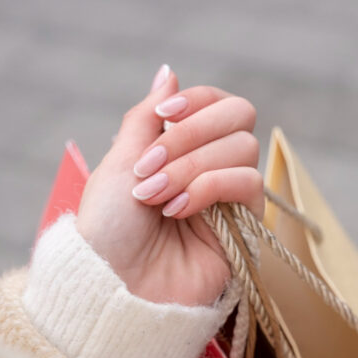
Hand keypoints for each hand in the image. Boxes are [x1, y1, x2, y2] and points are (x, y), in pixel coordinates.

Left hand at [76, 65, 262, 305]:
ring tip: (157, 196)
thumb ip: (147, 117)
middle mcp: (212, 167)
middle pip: (240, 114)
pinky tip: (178, 210)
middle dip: (193, 133)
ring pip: (243, 148)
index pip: (217, 102)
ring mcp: (231, 196)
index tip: (164, 118)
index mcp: (182, 149)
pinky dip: (209, 188)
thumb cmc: (108, 231)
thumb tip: (169, 71)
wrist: (114, 286)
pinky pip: (249, 184)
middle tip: (153, 165)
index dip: (197, 101)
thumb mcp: (118, 162)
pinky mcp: (246, 226)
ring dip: (193, 166)